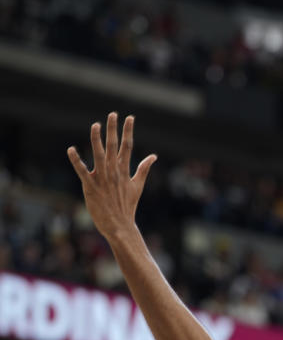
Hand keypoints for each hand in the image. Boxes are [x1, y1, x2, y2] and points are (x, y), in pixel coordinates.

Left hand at [67, 112, 156, 239]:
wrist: (120, 225)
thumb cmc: (127, 206)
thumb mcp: (138, 186)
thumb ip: (144, 169)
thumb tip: (154, 156)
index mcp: (124, 171)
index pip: (128, 147)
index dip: (128, 131)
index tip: (129, 118)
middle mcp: (114, 172)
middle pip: (114, 147)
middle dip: (114, 130)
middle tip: (113, 114)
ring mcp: (102, 179)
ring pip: (99, 155)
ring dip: (97, 140)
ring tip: (96, 125)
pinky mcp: (90, 187)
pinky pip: (82, 171)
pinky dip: (76, 161)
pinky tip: (71, 149)